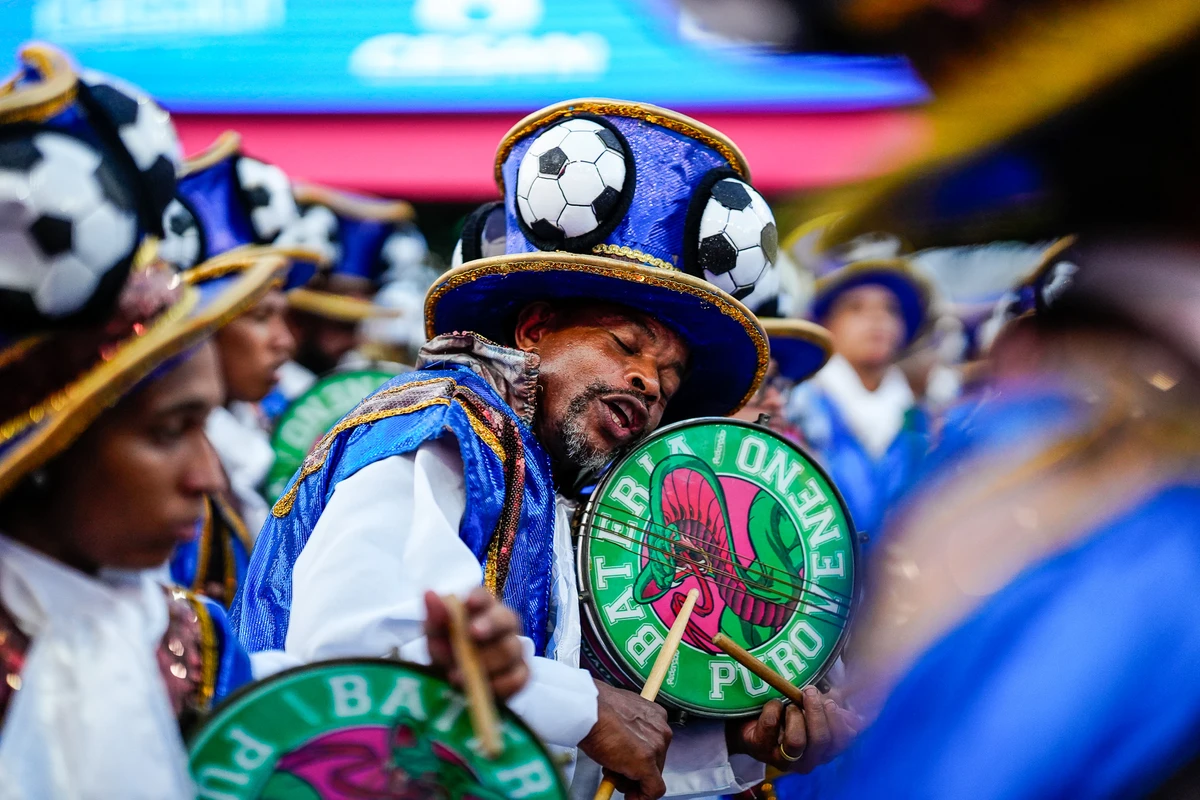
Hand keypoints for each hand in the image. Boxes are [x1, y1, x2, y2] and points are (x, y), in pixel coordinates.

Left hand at [423, 588, 529, 700]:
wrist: (453, 684)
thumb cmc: (446, 650)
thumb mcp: (435, 635)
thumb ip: (435, 617)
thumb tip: (429, 594)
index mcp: (482, 608)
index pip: (484, 595)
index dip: (479, 598)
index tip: (469, 603)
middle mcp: (503, 624)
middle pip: (506, 618)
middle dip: (490, 625)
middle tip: (473, 634)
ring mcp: (514, 648)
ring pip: (510, 649)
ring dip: (485, 663)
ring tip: (458, 676)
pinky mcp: (520, 673)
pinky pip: (517, 677)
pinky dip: (498, 684)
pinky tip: (481, 688)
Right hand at [579, 681, 672, 799]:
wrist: (588, 710)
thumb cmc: (595, 709)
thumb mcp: (619, 716)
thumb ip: (628, 730)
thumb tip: (623, 746)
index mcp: (655, 715)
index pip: (654, 745)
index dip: (640, 758)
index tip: (631, 765)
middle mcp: (661, 730)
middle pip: (656, 762)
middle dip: (636, 771)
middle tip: (618, 774)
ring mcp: (656, 747)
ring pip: (653, 776)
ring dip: (633, 781)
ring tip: (613, 776)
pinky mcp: (647, 764)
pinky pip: (653, 789)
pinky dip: (642, 797)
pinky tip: (630, 798)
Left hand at [726, 687, 858, 772]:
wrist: (750, 723)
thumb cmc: (788, 716)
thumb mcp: (811, 711)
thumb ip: (830, 710)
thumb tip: (851, 710)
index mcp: (823, 752)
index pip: (839, 742)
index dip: (838, 721)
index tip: (830, 701)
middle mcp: (806, 761)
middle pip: (820, 741)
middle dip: (816, 712)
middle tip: (809, 692)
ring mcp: (782, 759)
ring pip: (796, 741)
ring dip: (795, 715)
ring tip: (790, 704)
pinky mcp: (760, 749)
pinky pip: (771, 725)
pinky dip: (773, 708)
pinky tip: (774, 704)